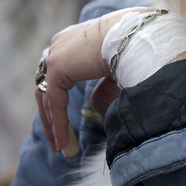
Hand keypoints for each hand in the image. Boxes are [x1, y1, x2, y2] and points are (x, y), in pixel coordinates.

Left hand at [35, 7, 154, 154]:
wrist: (139, 36)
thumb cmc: (137, 48)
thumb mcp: (118, 73)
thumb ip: (105, 90)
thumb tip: (95, 109)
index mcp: (74, 42)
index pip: (57, 77)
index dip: (60, 103)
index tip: (67, 125)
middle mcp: (61, 45)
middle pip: (46, 88)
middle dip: (52, 118)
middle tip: (59, 143)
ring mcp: (56, 54)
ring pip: (47, 97)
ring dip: (54, 125)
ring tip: (63, 149)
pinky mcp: (58, 66)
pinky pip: (54, 102)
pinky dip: (59, 124)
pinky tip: (65, 144)